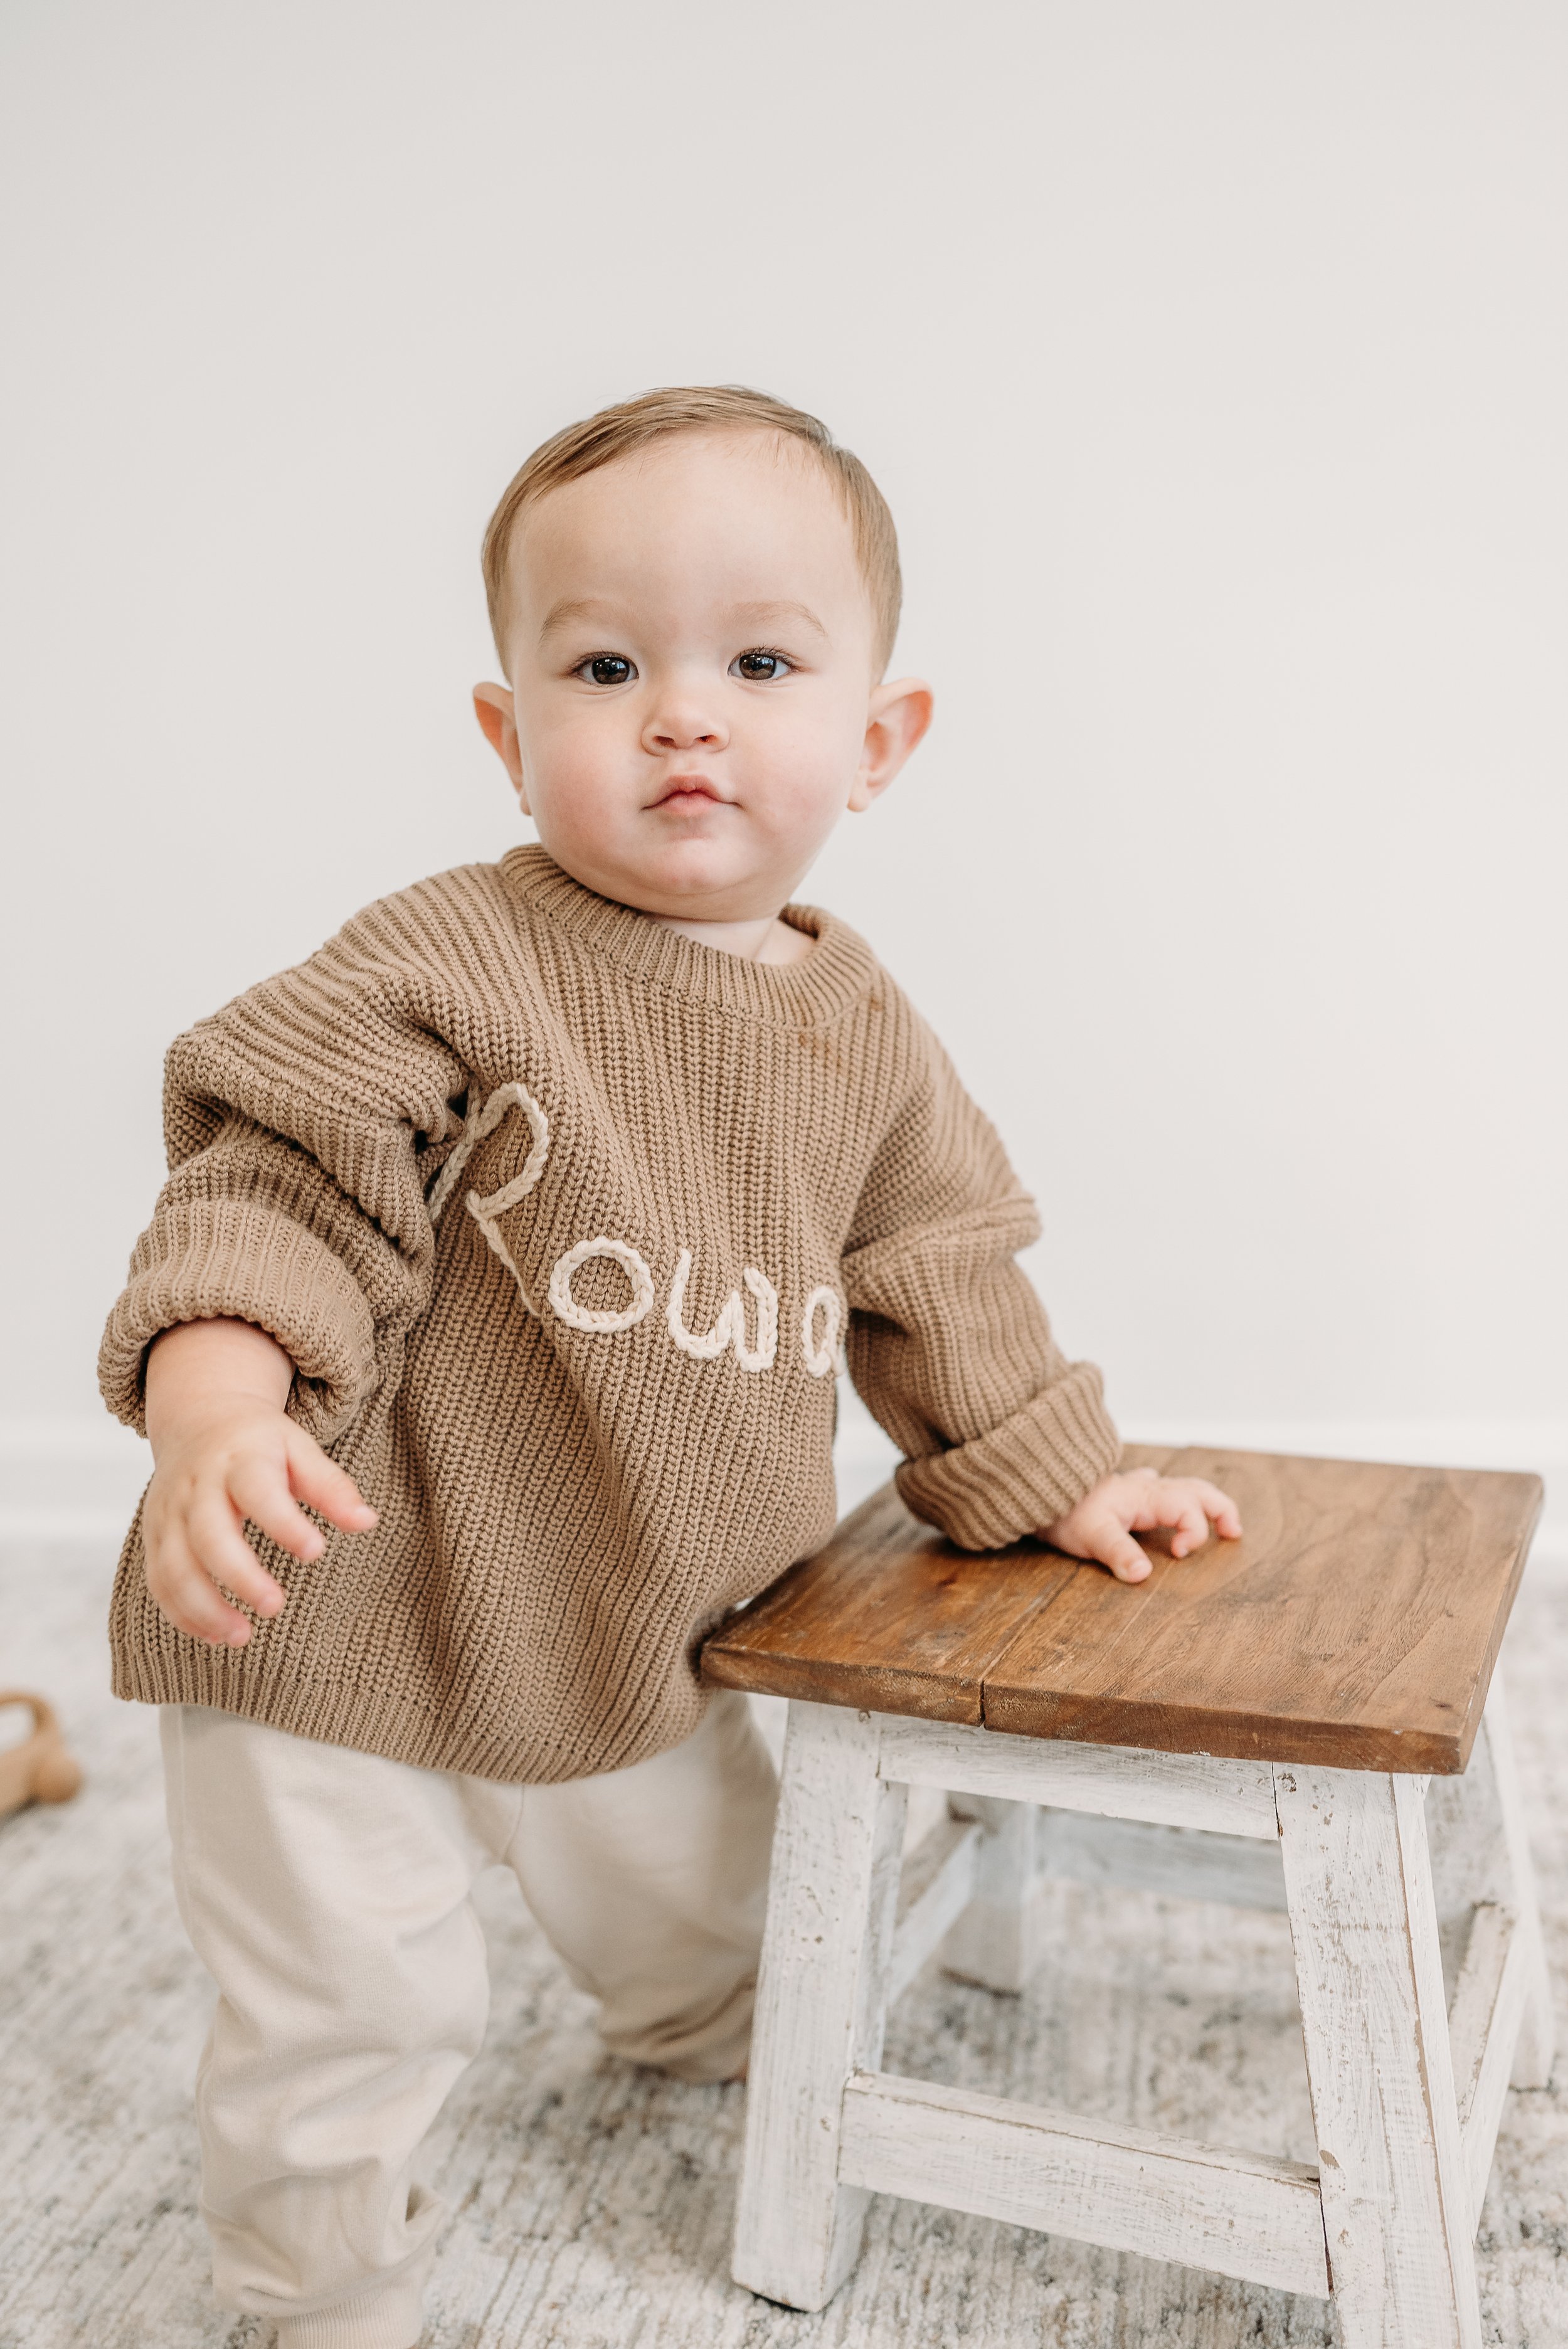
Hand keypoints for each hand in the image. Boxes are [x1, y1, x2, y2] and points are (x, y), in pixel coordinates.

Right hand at [142, 1319, 376, 1647]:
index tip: (316, 1551)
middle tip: (275, 1606)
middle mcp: (197, 1486)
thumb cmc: (259, 1443)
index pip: (258, 1491)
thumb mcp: (300, 1449)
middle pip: (208, 1535)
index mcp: (240, 1459)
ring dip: (204, 1607)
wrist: (199, 1420)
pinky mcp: (154, 1536)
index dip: (284, 1524)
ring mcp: (170, 1513)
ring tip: (242, 1636)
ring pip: (175, 1566)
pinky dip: (181, 1613)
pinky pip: (159, 1580)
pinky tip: (215, 1634)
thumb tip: (368, 1522)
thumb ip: (331, 1487)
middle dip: (239, 1576)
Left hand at [1043, 1467, 1241, 1584]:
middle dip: (1221, 1509)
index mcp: (1146, 1496)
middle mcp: (1147, 1488)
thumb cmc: (1064, 1509)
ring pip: (1182, 1486)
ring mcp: (1135, 1487)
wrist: (1035, 1484)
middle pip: (1197, 1490)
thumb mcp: (1091, 1535)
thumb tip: (1143, 1574)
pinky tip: (1167, 1505)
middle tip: (1234, 1533)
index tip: (1178, 1554)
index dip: (1195, 1532)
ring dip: (1203, 1502)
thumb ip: (1118, 1553)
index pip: (1190, 1509)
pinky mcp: (1123, 1491)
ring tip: (1219, 1522)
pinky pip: (1159, 1488)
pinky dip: (1175, 1497)